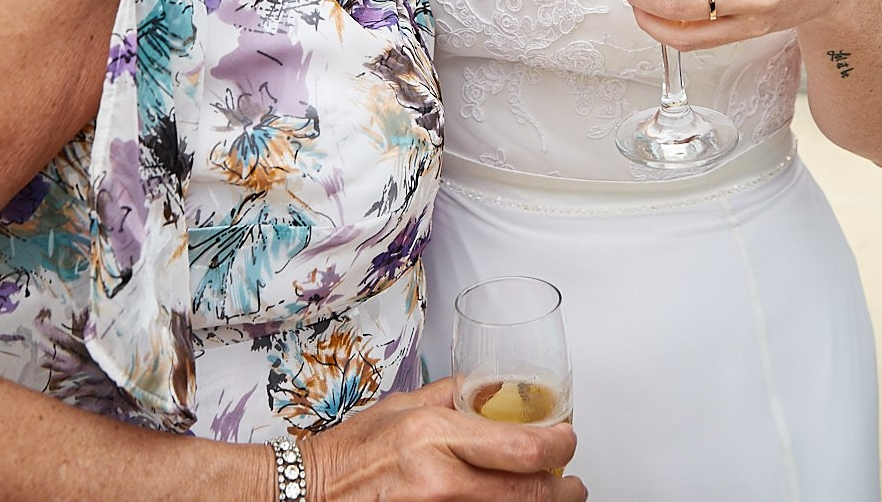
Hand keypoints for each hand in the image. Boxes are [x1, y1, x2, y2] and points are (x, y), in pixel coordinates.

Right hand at [302, 378, 585, 500]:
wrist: (310, 492)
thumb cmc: (350, 452)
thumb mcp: (404, 406)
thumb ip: (454, 396)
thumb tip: (496, 390)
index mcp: (435, 435)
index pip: (524, 447)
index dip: (561, 445)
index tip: (567, 440)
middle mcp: (440, 479)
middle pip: (530, 492)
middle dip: (563, 489)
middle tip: (571, 483)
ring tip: (549, 496)